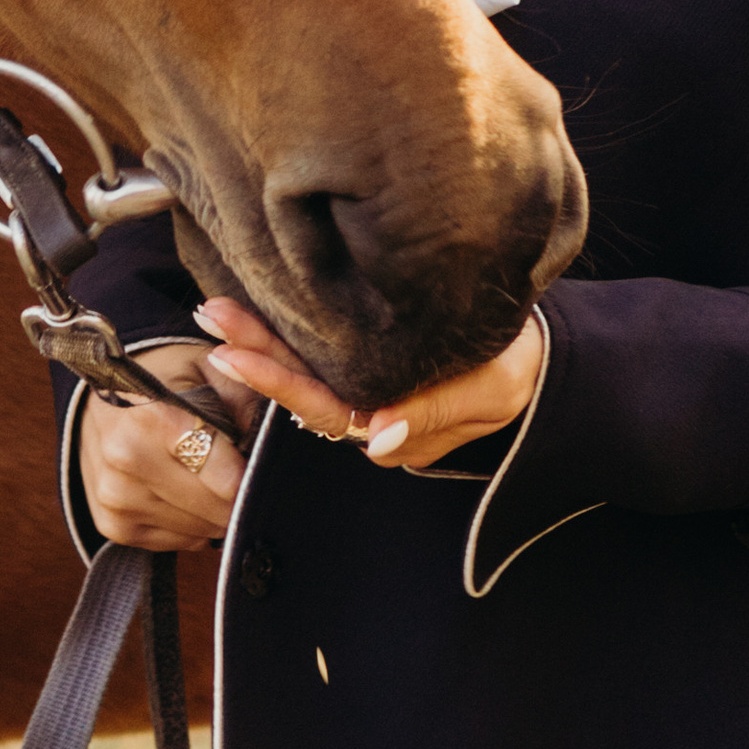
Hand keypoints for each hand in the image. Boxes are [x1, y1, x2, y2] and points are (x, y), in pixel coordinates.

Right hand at [78, 342, 260, 550]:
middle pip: (216, 512)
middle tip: (233, 467)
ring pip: (200, 532)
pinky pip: (177, 542)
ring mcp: (115, 497)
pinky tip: (180, 489)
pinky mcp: (112, 524)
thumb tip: (275, 450)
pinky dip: (189, 523)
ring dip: (212, 510)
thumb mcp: (214, 368)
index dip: (253, 475)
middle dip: (236, 495)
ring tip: (202, 474)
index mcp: (154, 418)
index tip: (258, 463)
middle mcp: (127, 461)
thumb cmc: (170, 376)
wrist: (107, 390)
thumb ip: (249, 404)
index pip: (228, 482)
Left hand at [196, 295, 547, 470]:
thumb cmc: (515, 369)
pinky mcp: (364, 365)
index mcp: (392, 431)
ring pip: (304, 371)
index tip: (235, 355)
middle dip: (254, 353)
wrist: (536, 356)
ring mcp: (364, 393)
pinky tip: (253, 311)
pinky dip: (284, 333)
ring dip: (261, 340)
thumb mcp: (488, 389)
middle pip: (301, 389)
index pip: (325, 409)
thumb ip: (434, 414)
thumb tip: (381, 438)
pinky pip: (317, 355)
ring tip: (217, 311)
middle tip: (212, 316)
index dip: (278, 383)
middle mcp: (368, 417)